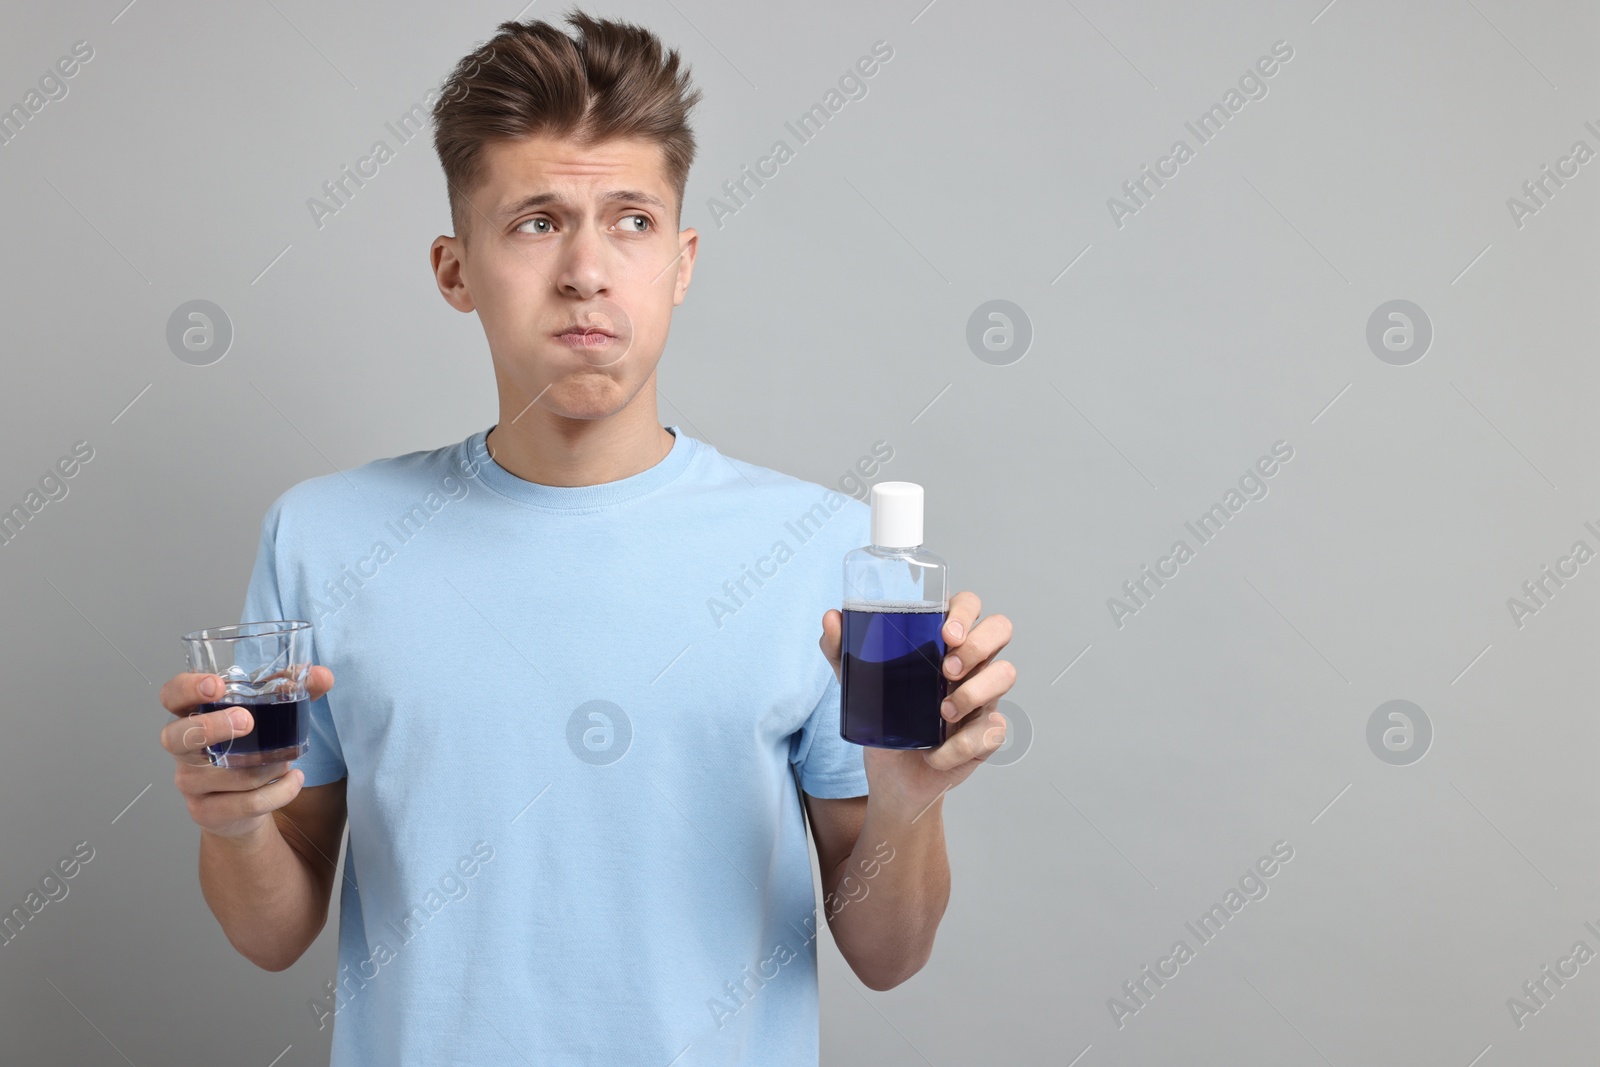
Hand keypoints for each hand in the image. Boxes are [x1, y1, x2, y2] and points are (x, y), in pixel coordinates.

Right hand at [157, 667, 334, 839]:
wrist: (242, 806)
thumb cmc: (250, 747)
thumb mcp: (271, 713)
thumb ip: (294, 689)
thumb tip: (323, 675)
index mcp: (192, 714)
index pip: (172, 696)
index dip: (186, 688)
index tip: (215, 686)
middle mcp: (182, 749)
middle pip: (177, 738)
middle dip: (211, 728)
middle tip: (248, 722)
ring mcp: (189, 782)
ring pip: (228, 774)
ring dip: (267, 766)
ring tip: (286, 759)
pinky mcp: (206, 812)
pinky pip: (247, 803)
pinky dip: (280, 792)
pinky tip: (294, 780)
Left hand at [819, 591, 1015, 816]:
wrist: (893, 778)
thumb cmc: (884, 721)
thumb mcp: (858, 685)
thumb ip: (843, 651)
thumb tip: (832, 618)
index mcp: (944, 643)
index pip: (968, 605)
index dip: (965, 611)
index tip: (944, 634)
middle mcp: (970, 663)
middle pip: (1000, 629)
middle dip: (978, 644)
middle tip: (947, 669)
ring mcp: (984, 696)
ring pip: (1006, 673)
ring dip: (974, 692)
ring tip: (942, 712)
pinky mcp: (987, 733)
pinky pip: (993, 730)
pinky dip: (960, 745)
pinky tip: (936, 754)